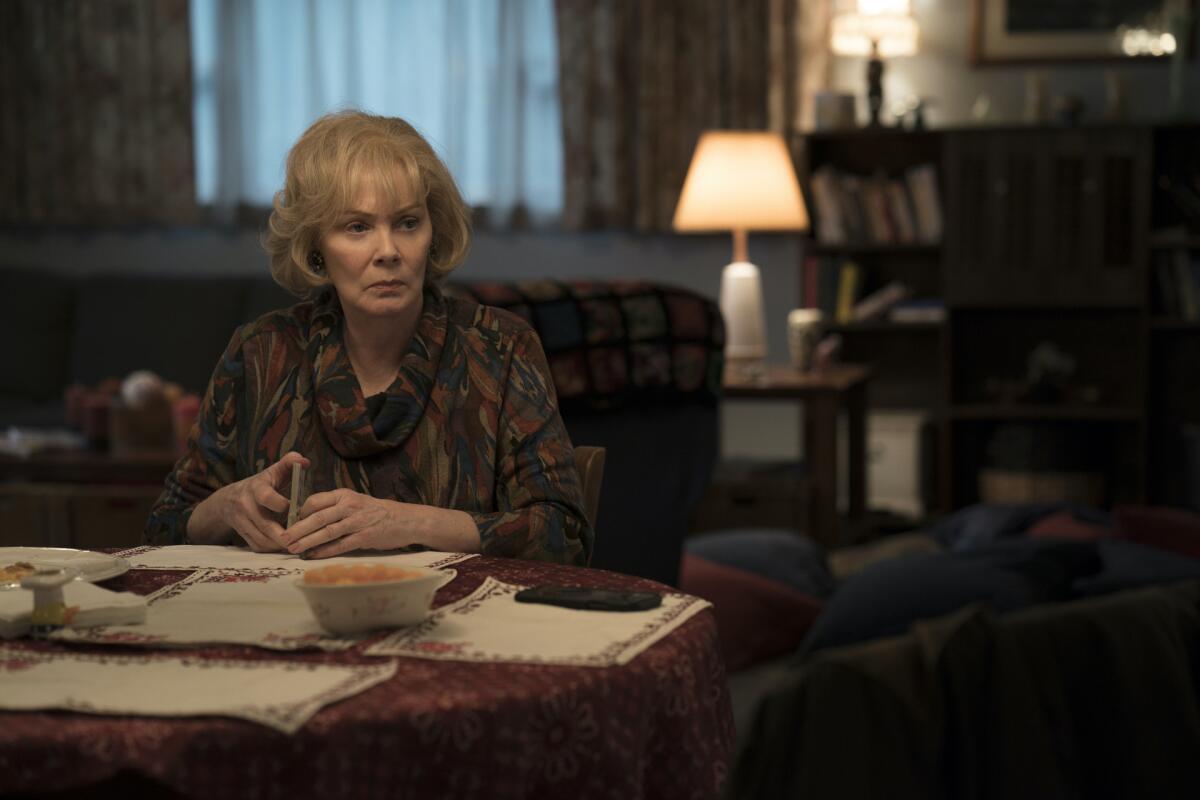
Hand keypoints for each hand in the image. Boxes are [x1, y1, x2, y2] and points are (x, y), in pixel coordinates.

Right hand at [209, 451, 309, 551]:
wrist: (228, 500)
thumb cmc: (261, 484)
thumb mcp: (273, 471)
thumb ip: (289, 463)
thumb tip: (305, 461)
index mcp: (256, 488)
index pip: (266, 497)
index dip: (282, 505)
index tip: (298, 508)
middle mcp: (245, 505)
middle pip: (265, 525)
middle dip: (285, 533)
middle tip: (304, 537)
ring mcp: (241, 522)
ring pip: (262, 539)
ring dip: (281, 544)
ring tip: (298, 542)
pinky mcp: (241, 534)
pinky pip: (257, 546)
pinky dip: (272, 549)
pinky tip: (285, 545)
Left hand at [283, 489, 409, 558]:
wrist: (406, 520)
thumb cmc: (376, 512)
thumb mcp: (354, 502)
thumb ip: (334, 508)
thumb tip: (307, 520)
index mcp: (344, 495)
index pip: (314, 501)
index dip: (299, 513)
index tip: (287, 523)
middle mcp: (349, 506)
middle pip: (317, 517)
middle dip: (297, 529)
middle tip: (282, 538)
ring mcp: (358, 522)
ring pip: (327, 532)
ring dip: (308, 541)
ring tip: (293, 549)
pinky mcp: (365, 537)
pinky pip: (340, 545)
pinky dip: (324, 551)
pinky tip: (313, 556)